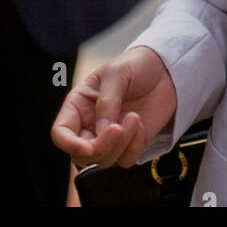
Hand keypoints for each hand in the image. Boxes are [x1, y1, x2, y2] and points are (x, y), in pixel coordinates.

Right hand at [51, 46, 177, 168]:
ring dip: (121, 145)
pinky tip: (141, 125)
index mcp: (79, 105)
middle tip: (118, 128)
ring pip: (104, 161)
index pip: (61, 133)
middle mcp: (90, 125)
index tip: (87, 147)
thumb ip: (107, 100)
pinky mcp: (130, 144)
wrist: (165, 69)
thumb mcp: (117, 72)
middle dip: (101, 147)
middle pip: (82, 155)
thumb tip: (101, 131)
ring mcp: (110, 137)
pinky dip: (134, 147)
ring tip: (135, 118)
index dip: (69, 144)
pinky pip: (126, 160)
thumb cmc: (136, 65)